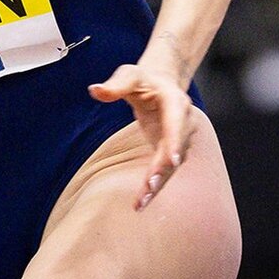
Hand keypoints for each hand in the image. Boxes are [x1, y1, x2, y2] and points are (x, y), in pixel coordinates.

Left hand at [88, 64, 195, 210]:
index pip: (177, 122)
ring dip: (158, 184)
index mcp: (175, 102)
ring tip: (141, 202)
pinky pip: (164, 171)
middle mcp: (183, 123)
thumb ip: (115, 85)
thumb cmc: (142, 80)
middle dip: (163, 169)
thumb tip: (94, 90)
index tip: (174, 160)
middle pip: (175, 149)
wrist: (160, 84)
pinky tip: (141, 202)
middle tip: (150, 187)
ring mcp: (179, 140)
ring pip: (171, 166)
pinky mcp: (170, 152)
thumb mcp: (128, 75)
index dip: (175, 141)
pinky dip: (155, 186)